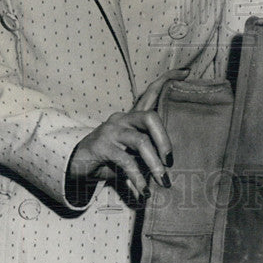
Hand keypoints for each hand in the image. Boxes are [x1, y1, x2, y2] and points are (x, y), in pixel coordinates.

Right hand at [67, 69, 187, 202]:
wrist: (76, 165)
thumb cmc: (109, 158)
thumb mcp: (130, 153)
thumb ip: (147, 154)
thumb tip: (167, 168)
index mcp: (131, 117)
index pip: (151, 91)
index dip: (168, 79)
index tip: (186, 71)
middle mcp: (122, 118)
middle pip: (150, 117)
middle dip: (164, 138)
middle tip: (170, 160)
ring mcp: (111, 131)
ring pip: (140, 142)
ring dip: (154, 164)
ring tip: (163, 181)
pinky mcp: (102, 147)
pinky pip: (126, 162)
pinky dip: (138, 178)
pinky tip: (143, 192)